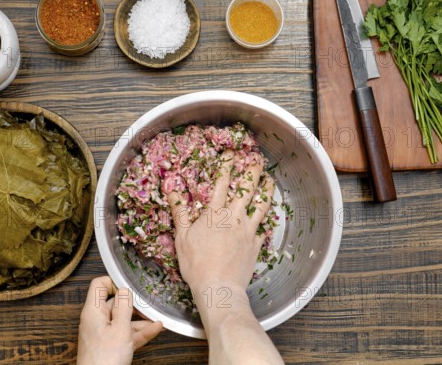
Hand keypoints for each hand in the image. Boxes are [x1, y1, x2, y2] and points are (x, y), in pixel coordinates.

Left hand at [77, 276, 162, 364]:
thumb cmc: (105, 359)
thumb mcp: (120, 329)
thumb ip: (124, 307)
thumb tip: (125, 289)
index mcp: (94, 311)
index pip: (99, 285)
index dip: (114, 282)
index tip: (130, 285)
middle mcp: (97, 320)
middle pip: (115, 303)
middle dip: (133, 303)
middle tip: (149, 302)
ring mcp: (104, 334)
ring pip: (124, 320)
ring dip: (141, 319)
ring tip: (158, 317)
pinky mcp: (111, 347)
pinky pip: (127, 334)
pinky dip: (140, 332)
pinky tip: (157, 328)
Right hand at [167, 149, 274, 295]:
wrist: (219, 287)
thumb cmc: (196, 264)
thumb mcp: (182, 236)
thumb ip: (180, 212)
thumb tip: (171, 190)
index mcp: (214, 213)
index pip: (221, 183)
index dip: (226, 165)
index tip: (230, 153)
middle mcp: (234, 217)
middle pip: (246, 189)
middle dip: (252, 172)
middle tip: (257, 160)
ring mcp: (248, 231)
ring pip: (261, 205)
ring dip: (266, 191)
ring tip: (270, 180)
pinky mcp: (256, 245)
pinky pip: (263, 229)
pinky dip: (266, 221)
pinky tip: (269, 218)